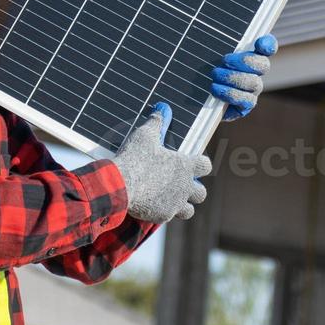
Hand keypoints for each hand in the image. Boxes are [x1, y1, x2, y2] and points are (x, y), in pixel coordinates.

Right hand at [112, 103, 210, 223]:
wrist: (119, 185)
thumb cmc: (134, 157)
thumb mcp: (145, 135)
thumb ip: (157, 122)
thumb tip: (163, 107)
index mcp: (185, 166)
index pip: (205, 165)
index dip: (200, 163)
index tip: (192, 161)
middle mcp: (185, 187)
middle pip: (201, 192)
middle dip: (194, 188)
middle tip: (181, 182)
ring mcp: (175, 203)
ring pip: (189, 210)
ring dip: (183, 204)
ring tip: (172, 197)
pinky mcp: (162, 216)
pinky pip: (169, 216)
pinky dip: (164, 211)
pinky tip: (153, 204)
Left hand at [211, 34, 276, 120]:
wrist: (197, 98)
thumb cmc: (204, 70)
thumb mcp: (208, 56)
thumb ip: (216, 45)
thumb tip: (210, 27)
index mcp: (250, 56)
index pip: (268, 47)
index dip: (268, 44)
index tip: (260, 43)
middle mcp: (256, 73)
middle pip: (263, 65)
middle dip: (244, 62)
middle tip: (224, 60)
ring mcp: (252, 90)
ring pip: (253, 83)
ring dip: (233, 78)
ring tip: (214, 75)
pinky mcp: (246, 106)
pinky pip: (246, 100)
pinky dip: (230, 94)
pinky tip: (215, 89)